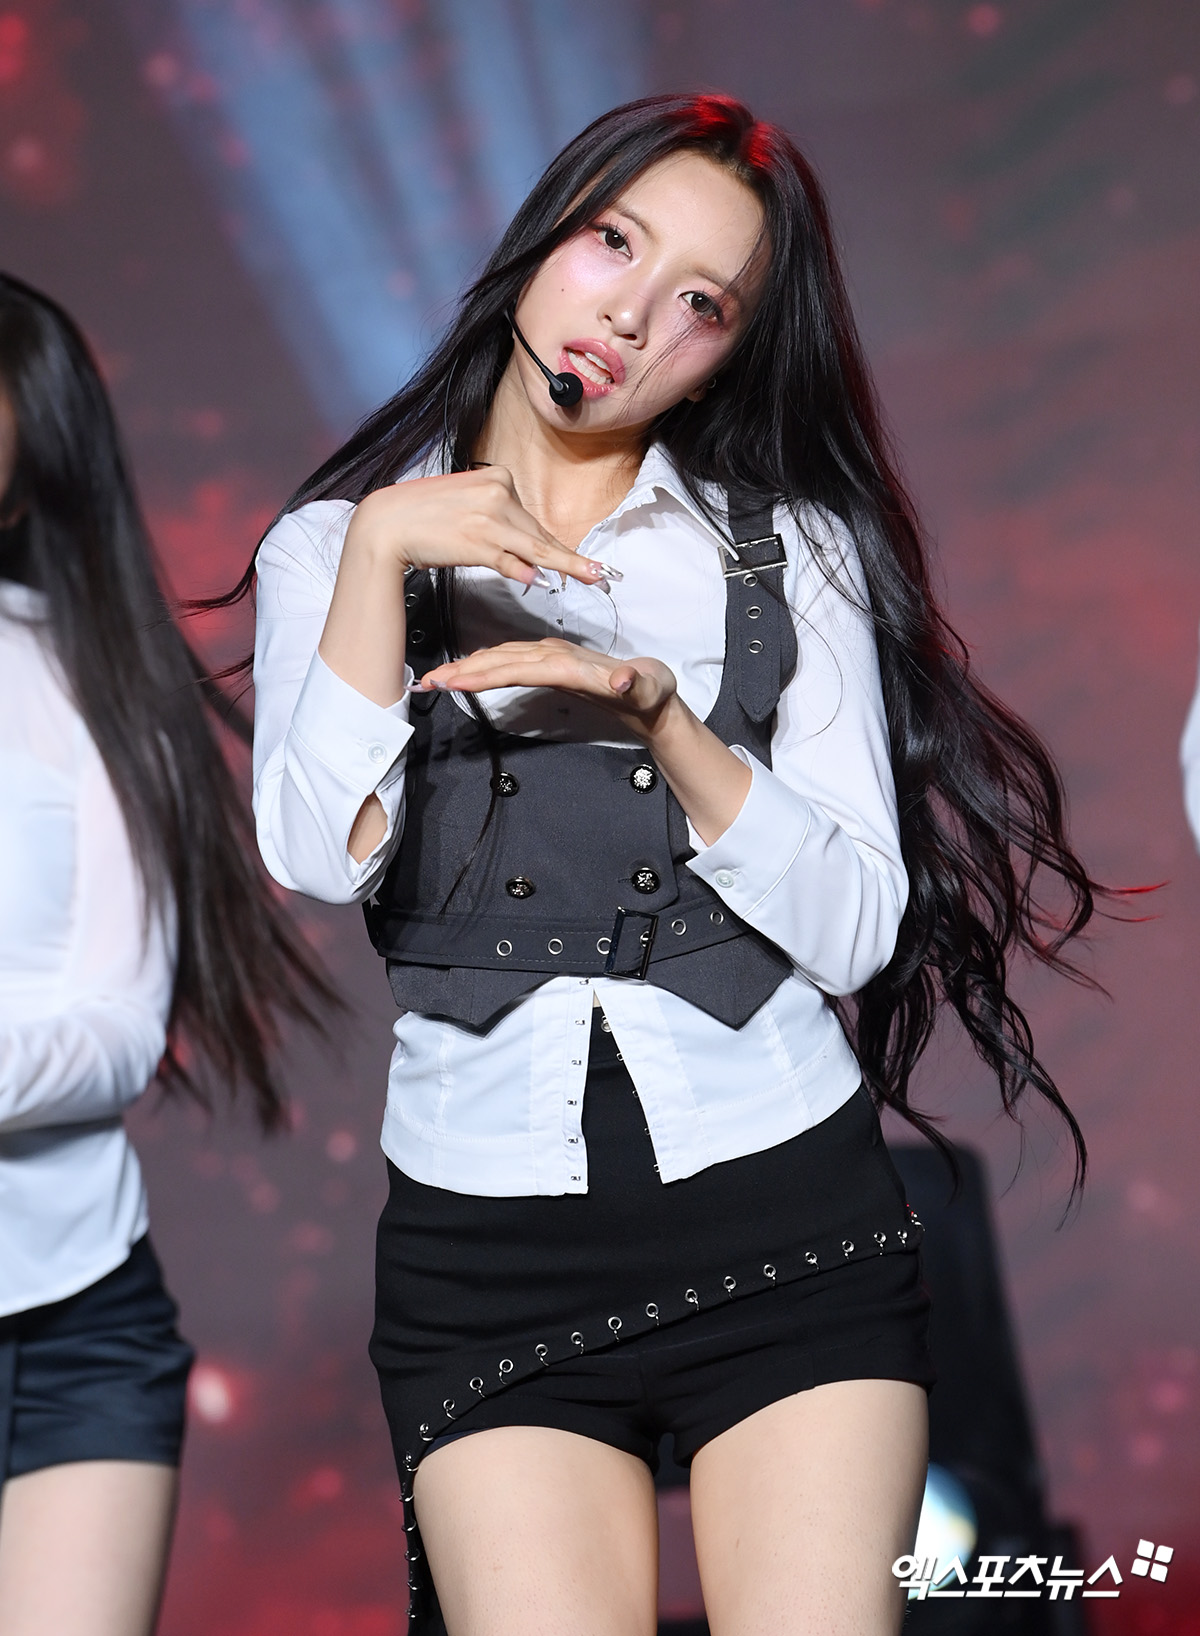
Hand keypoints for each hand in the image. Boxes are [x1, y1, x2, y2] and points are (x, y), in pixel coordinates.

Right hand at [344, 467, 611, 589]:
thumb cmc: (422, 517)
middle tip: (599, 574)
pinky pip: (512, 560)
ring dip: (568, 565)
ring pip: (536, 547)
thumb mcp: (465, 510)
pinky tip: (547, 581)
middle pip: (537, 533)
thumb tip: (530, 566)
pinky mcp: (479, 539)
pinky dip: (528, 572)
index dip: (555, 545)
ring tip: (595, 576)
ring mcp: (490, 515)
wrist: (386, 523)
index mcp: (496, 477)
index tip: (582, 560)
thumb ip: (499, 532)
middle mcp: (498, 492)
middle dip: (565, 560)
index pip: (531, 519)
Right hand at [416, 638, 678, 739]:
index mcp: (572, 663)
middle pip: (502, 660)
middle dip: (464, 669)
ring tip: (437, 677)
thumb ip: (636, 684)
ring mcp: (551, 658)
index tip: (457, 681)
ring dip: (469, 667)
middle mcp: (556, 656)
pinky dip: (485, 666)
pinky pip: (510, 662)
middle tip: (428, 680)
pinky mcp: (549, 665)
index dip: (488, 673)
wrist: (654, 691)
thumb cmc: (652, 691)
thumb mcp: (651, 688)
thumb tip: (621, 681)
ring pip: (502, 658)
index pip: (522, 667)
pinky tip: (468, 671)